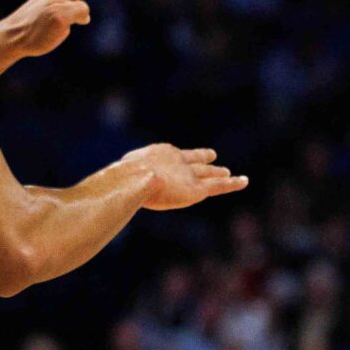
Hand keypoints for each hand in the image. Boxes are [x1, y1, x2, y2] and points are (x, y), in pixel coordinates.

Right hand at [123, 144, 247, 210]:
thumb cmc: (122, 181)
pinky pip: (220, 185)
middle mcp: (176, 161)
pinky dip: (233, 183)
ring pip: (209, 173)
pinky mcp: (198, 189)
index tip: (182, 157)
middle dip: (203, 160)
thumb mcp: (119, 180)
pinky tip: (244, 181)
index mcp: (157, 155)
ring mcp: (189, 174)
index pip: (170, 158)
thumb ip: (120, 186)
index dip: (178, 159)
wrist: (135, 179)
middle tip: (213, 157)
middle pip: (193, 161)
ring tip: (229, 173)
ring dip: (219, 173)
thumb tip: (105, 194)